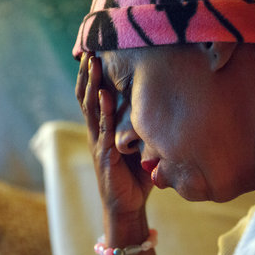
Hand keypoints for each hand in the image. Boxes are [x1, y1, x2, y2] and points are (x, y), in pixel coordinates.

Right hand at [75, 53, 152, 229]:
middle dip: (88, 71)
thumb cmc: (136, 178)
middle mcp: (96, 132)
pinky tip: (104, 94)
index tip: (94, 50)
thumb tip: (167, 106)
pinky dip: (103, 110)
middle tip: (90, 46)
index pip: (94, 96)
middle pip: (87, 95)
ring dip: (91, 84)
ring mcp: (98, 142)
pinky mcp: (105, 154)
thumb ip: (144, 129)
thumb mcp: (141, 147)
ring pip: (90, 107)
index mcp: (103, 129)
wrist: (126, 208)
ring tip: (92, 62)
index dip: (92, 74)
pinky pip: (102, 128)